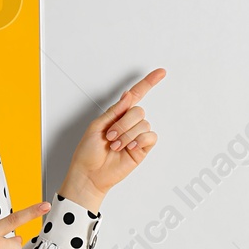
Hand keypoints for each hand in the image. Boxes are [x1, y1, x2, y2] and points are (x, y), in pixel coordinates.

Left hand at [61, 68, 165, 208]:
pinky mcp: (142, 148)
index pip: (136, 95)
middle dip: (123, 124)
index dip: (148, 83)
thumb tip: (128, 96)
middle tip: (111, 137)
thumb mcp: (96, 126)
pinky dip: (139, 140)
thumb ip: (115, 111)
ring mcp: (136, 136)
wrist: (90, 175)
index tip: (161, 73)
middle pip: (139, 111)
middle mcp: (128, 124)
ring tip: (116, 146)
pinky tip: (129, 147)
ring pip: (143, 124)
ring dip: (127, 135)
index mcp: (117, 115)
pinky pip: (150, 137)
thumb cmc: (88, 152)